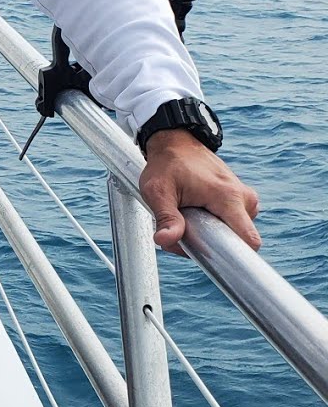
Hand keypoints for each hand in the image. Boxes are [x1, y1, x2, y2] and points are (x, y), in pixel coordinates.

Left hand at [140, 129, 260, 255]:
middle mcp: (244, 198)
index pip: (249, 240)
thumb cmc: (166, 165)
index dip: (236, 258)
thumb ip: (165, 218)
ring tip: (185, 216)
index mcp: (229, 197)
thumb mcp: (158, 192)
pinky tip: (194, 213)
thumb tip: (165, 241)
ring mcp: (245, 199)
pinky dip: (212, 224)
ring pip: (231, 233)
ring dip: (207, 234)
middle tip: (181, 229)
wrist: (176, 143)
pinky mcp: (240, 199)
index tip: (216, 263)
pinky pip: (231, 223)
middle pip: (234, 240)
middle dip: (207, 243)